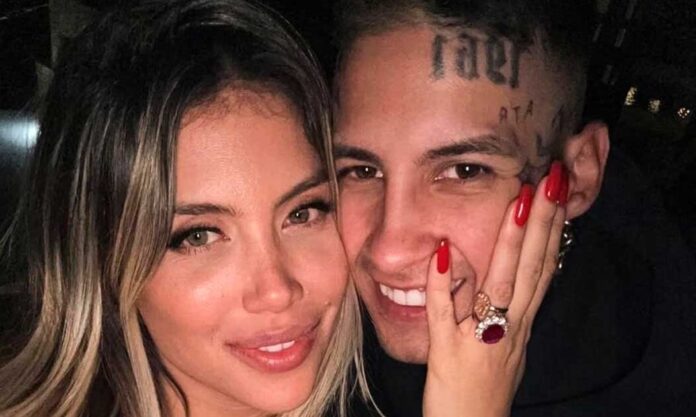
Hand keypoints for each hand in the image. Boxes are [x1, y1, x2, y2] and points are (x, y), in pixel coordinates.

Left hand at [423, 163, 568, 416]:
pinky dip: (443, 284)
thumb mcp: (504, 346)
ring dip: (510, 243)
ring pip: (501, 286)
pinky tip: (442, 252)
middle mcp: (508, 329)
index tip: (554, 194)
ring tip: (519, 202)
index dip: (550, 231)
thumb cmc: (483, 389)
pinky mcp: (449, 354)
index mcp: (519, 324)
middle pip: (531, 270)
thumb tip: (504, 272)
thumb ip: (505, 309)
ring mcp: (481, 341)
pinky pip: (445, 315)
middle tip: (550, 180)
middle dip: (542, 223)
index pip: (542, 271)